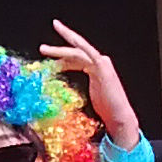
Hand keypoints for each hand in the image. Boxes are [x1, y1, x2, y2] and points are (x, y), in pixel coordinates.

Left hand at [40, 19, 143, 149]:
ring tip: (43, 49)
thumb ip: (77, 88)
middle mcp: (99, 63)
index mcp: (95, 69)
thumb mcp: (87, 96)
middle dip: (58, 47)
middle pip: (75, 51)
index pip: (75, 59)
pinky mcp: (102, 66)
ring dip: (59, 50)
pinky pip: (86, 53)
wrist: (119, 115)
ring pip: (77, 51)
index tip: (49, 59)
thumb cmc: (106, 110)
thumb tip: (61, 92)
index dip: (61, 57)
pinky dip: (74, 50)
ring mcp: (101, 63)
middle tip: (42, 46)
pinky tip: (61, 51)